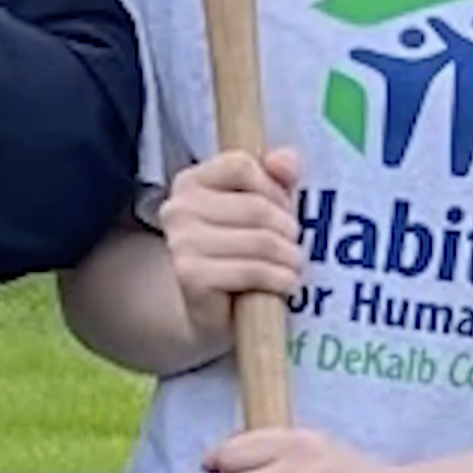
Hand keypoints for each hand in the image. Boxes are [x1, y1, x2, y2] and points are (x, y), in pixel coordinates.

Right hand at [161, 147, 305, 347]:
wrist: (214, 312)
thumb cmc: (240, 253)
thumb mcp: (260, 208)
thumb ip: (275, 177)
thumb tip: (286, 159)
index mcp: (191, 182)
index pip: (241, 165)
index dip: (273, 188)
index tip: (283, 210)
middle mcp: (178, 208)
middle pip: (256, 206)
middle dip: (288, 229)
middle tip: (295, 246)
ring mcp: (181, 242)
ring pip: (260, 239)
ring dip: (290, 257)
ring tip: (294, 266)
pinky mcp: (191, 275)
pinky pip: (252, 269)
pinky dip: (279, 278)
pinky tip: (286, 284)